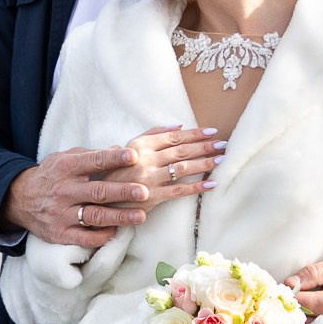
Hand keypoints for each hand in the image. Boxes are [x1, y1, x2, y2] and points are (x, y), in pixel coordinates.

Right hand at [2, 146, 148, 247]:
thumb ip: (91, 155)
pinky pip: (83, 238)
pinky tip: (117, 232)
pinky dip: (101, 236)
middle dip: (122, 191)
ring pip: (94, 217)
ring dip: (119, 217)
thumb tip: (120, 149)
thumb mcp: (65, 158)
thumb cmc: (51, 175)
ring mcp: (61, 214)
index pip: (94, 161)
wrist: (19, 199)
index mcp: (66, 168)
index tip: (134, 156)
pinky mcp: (59, 234)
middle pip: (98, 192)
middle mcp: (64, 191)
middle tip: (145, 191)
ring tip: (141, 216)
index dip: (114, 159)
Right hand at [98, 125, 225, 213]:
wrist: (99, 196)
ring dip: (204, 163)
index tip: (212, 132)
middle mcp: (146, 160)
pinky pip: (179, 191)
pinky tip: (212, 184)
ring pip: (183, 169)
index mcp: (141, 146)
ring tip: (221, 159)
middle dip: (204, 147)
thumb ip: (152, 134)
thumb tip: (178, 126)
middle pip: (181, 151)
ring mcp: (150, 179)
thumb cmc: (115, 170)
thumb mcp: (129, 147)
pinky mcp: (152, 198)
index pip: (173, 137)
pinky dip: (197, 187)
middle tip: (223, 144)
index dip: (195, 134)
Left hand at [285, 258, 322, 315]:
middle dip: (286, 309)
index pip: (300, 302)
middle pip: (296, 319)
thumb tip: (290, 283)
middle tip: (281, 299)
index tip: (282, 289)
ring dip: (290, 318)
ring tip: (288, 307)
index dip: (287, 295)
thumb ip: (313, 273)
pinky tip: (296, 317)